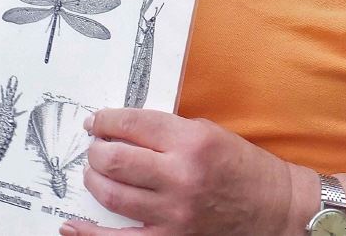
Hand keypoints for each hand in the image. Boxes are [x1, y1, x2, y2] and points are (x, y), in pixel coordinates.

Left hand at [62, 109, 304, 235]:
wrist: (275, 207)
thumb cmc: (241, 165)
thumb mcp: (206, 132)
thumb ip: (163, 130)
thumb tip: (117, 129)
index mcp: (189, 142)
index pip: (130, 124)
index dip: (104, 121)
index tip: (95, 123)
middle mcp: (180, 176)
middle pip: (113, 160)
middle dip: (96, 151)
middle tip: (96, 148)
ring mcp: (174, 212)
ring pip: (111, 194)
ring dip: (94, 179)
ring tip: (96, 173)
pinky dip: (89, 233)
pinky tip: (71, 225)